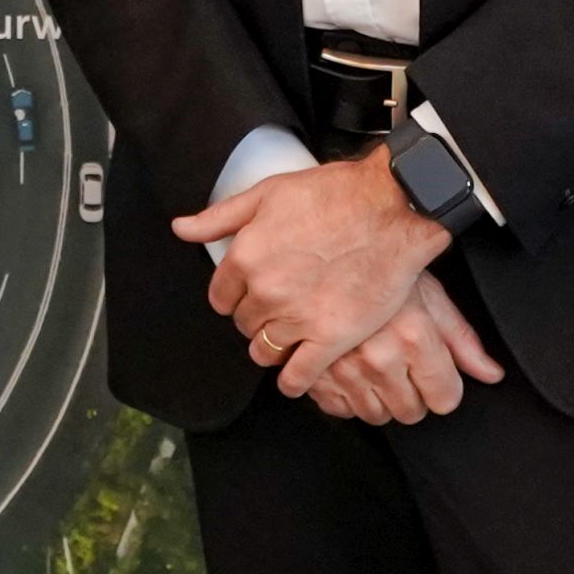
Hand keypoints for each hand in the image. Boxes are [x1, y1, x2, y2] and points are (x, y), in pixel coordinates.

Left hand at [175, 144, 444, 371]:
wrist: (392, 207)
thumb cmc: (334, 194)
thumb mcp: (268, 192)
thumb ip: (220, 217)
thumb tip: (181, 228)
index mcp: (245, 257)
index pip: (221, 297)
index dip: (235, 296)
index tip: (250, 293)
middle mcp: (265, 291)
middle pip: (244, 324)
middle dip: (256, 317)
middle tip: (278, 307)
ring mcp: (298, 318)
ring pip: (265, 350)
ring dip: (272, 346)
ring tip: (289, 336)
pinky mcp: (331, 337)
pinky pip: (298, 375)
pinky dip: (293, 380)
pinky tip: (296, 376)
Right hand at [281, 270, 504, 424]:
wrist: (319, 248)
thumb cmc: (378, 266)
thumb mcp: (428, 293)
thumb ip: (461, 339)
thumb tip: (491, 374)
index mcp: (412, 335)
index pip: (445, 398)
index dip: (444, 387)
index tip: (436, 374)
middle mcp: (377, 356)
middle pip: (411, 412)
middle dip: (413, 394)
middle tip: (404, 365)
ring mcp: (341, 368)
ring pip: (375, 415)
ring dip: (380, 397)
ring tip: (376, 365)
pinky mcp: (312, 374)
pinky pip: (339, 410)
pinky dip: (346, 397)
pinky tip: (350, 370)